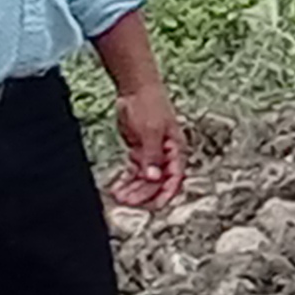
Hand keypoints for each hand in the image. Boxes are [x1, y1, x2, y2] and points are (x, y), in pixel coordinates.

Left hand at [108, 82, 188, 210]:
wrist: (136, 89)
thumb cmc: (150, 104)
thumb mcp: (151, 131)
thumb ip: (152, 156)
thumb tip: (154, 177)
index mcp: (175, 149)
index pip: (174, 177)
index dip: (167, 193)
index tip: (157, 206)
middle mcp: (165, 154)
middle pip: (158, 181)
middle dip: (144, 193)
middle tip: (128, 201)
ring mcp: (152, 153)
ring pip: (145, 178)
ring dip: (134, 189)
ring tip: (120, 196)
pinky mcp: (139, 151)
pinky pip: (135, 171)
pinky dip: (127, 180)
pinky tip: (118, 187)